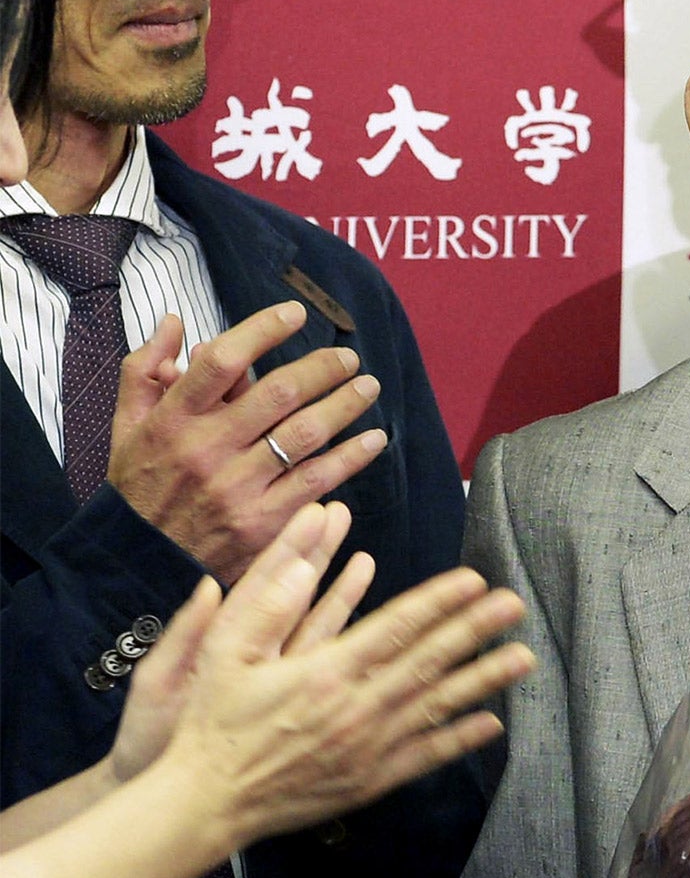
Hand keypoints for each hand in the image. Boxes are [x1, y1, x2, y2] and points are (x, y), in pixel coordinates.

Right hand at [107, 304, 388, 582]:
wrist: (140, 563)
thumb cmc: (139, 486)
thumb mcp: (127, 426)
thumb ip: (145, 370)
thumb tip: (175, 322)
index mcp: (173, 419)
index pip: (222, 361)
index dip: (263, 330)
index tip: (296, 314)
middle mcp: (207, 450)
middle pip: (278, 393)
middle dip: (322, 368)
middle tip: (348, 356)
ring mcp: (238, 487)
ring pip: (304, 433)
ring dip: (345, 405)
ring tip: (368, 386)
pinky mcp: (264, 521)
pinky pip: (317, 480)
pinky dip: (352, 456)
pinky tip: (375, 438)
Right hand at [148, 505, 534, 848]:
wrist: (208, 801)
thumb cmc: (213, 721)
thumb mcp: (223, 654)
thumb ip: (264, 607)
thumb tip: (300, 564)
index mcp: (325, 671)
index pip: (396, 627)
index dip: (439, 601)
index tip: (474, 580)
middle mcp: (356, 708)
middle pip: (428, 660)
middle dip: (475, 629)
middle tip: (514, 603)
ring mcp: (368, 747)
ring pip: (437, 705)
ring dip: (483, 679)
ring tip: (523, 656)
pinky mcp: (370, 781)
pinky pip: (425, 755)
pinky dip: (461, 738)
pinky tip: (493, 722)